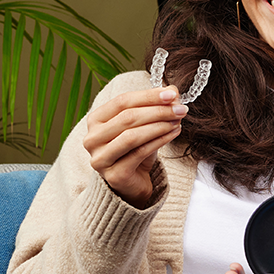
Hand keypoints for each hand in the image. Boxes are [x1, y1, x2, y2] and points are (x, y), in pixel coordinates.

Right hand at [83, 86, 186, 206]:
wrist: (132, 183)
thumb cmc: (135, 150)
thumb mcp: (144, 125)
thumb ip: (155, 106)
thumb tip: (173, 90)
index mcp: (95, 120)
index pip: (122, 101)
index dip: (148, 96)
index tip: (172, 94)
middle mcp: (92, 138)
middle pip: (128, 118)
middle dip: (158, 111)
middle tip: (180, 109)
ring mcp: (100, 158)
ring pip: (132, 136)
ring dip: (159, 125)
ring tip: (178, 121)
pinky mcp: (114, 175)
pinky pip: (140, 153)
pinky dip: (160, 141)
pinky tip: (174, 133)